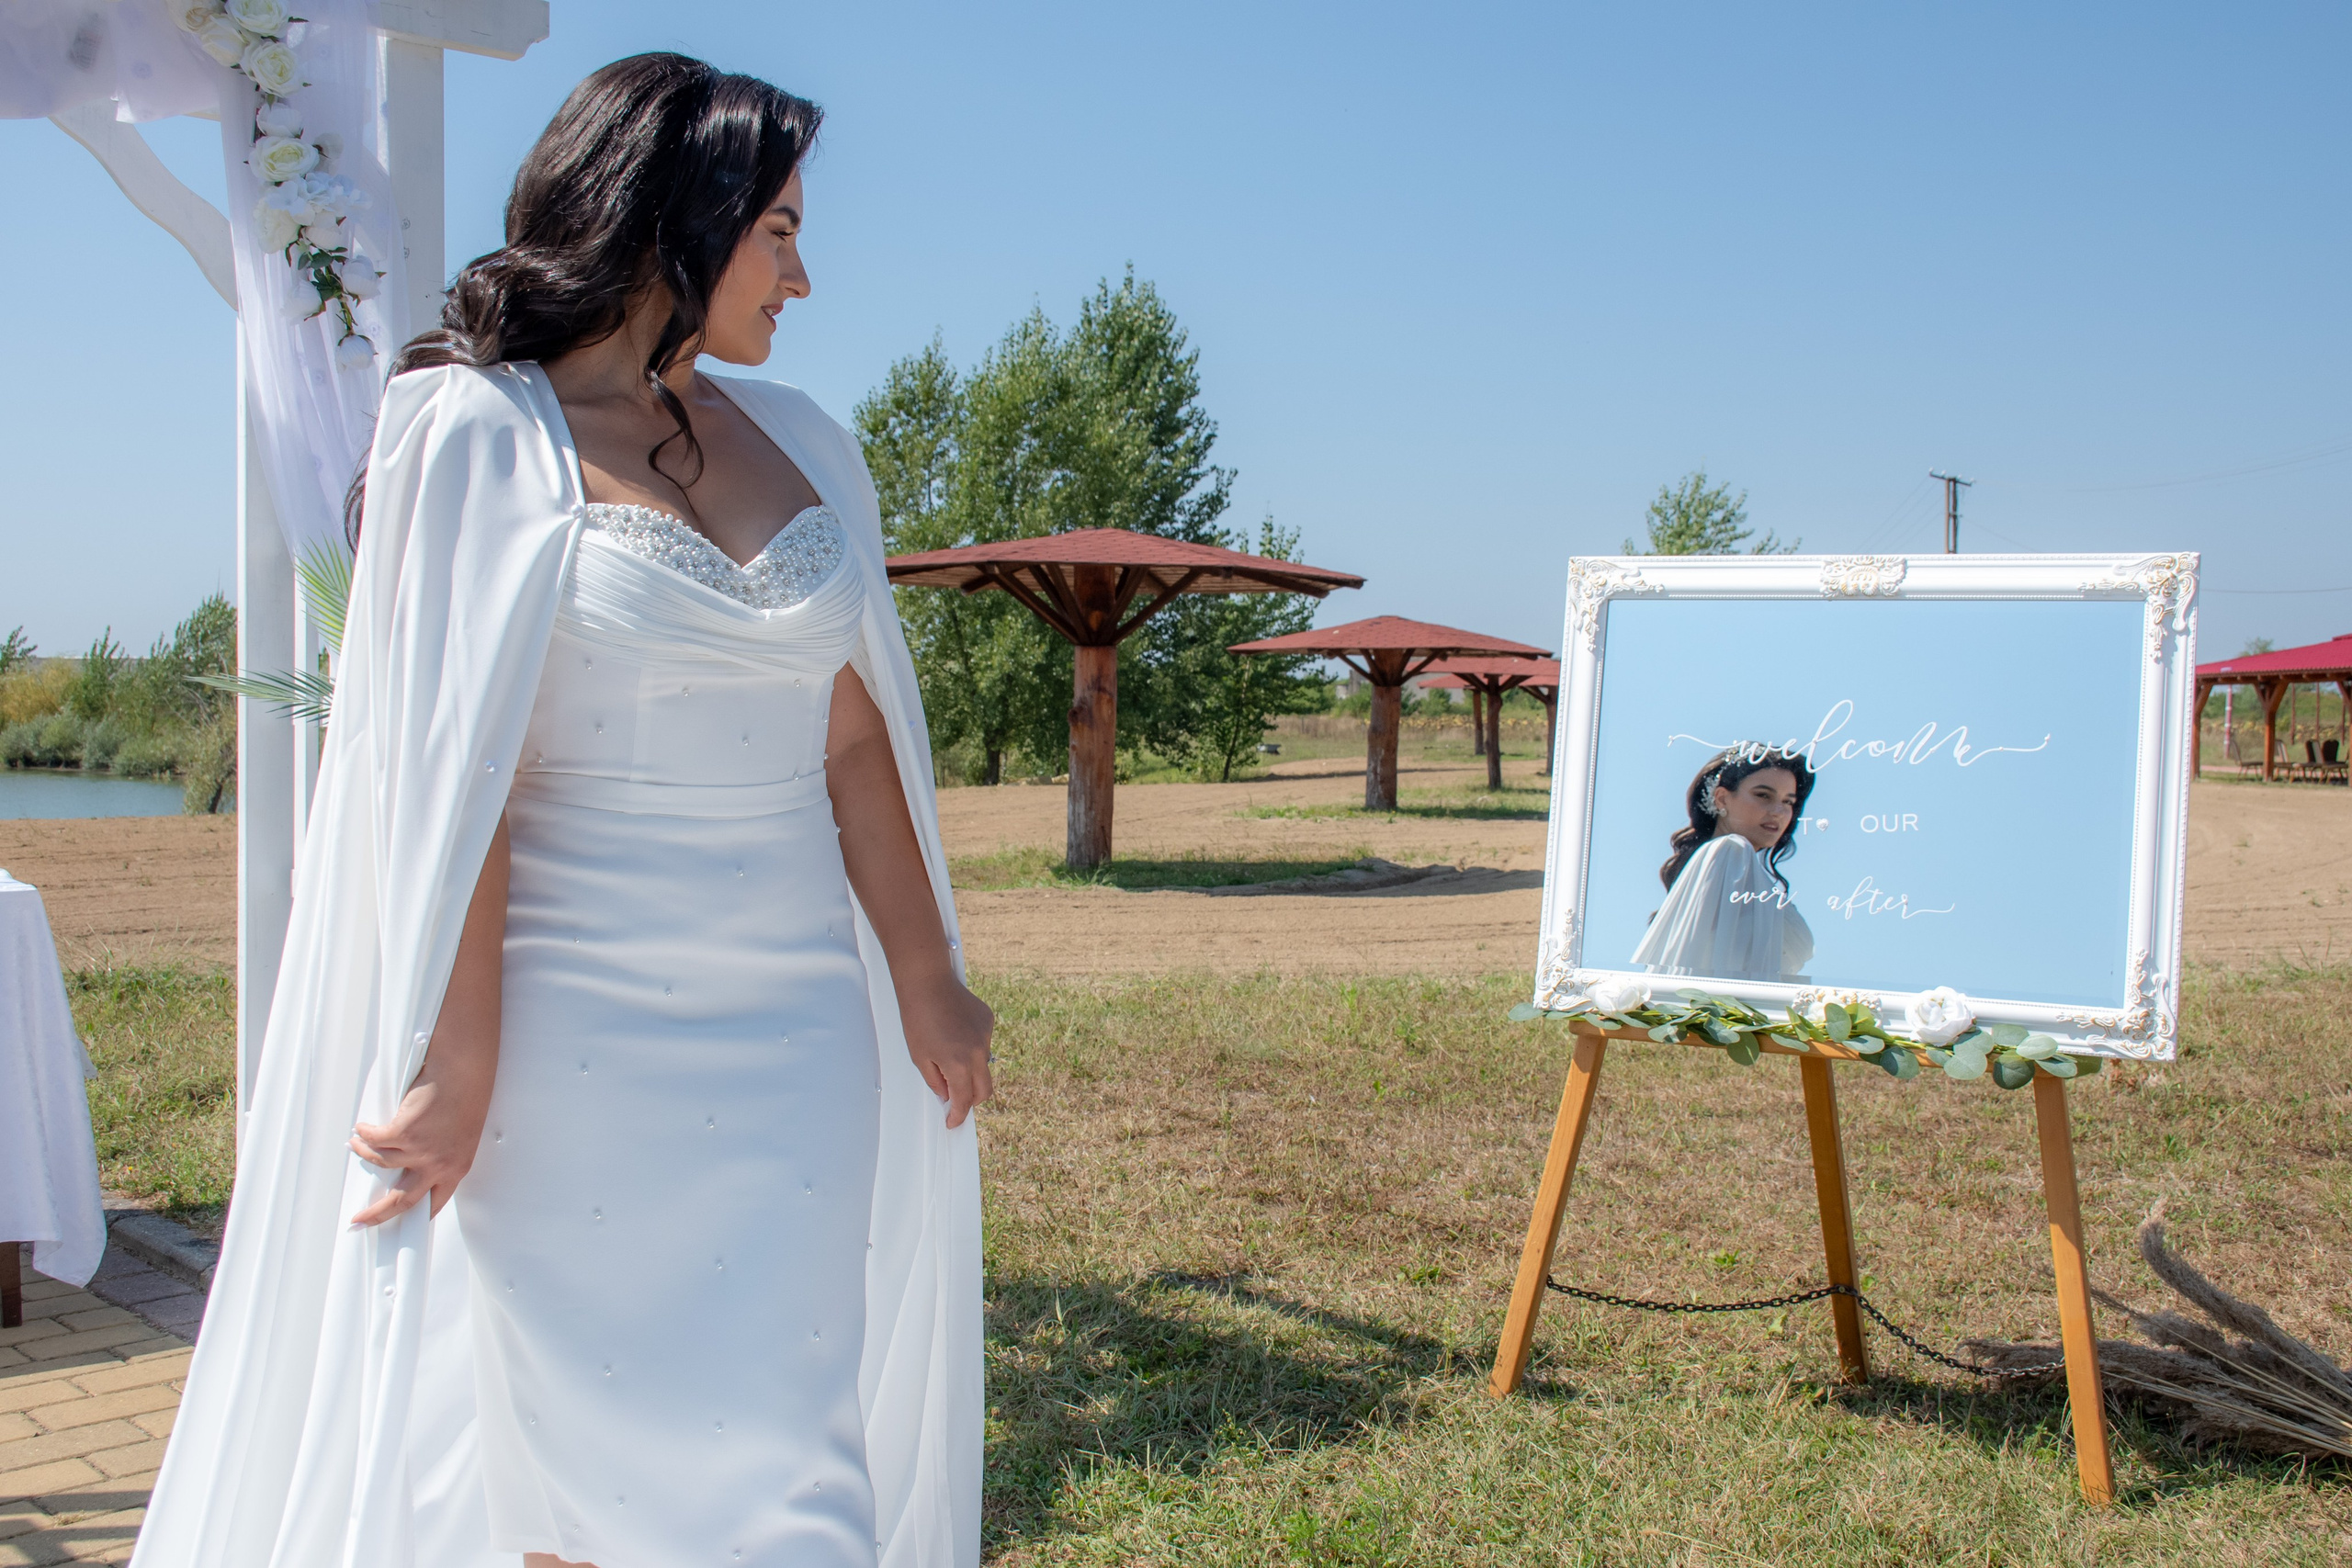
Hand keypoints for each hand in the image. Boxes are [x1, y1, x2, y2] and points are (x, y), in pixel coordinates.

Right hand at [348, 1050, 494, 1226]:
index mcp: (456, 1169)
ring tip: (356, 1143)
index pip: (433, 1203)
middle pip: (402, 1201)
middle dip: (376, 1214)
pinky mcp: (404, 1133)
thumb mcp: (460, 1136)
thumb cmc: (465, 1097)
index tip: (396, 1224)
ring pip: (381, 1162)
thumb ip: (440, 1155)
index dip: (413, 1215)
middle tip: (357, 1222)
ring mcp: (420, 1151)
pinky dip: (364, 1133)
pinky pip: (375, 1139)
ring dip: (364, 1153)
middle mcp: (438, 1166)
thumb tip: (409, 1166)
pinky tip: (361, 1128)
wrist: (464, 1071)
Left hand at [899, 974, 994, 1128]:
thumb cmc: (918, 1018)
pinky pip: (983, 1043)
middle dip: (972, 1101)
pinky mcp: (988, 1021)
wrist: (927, 983)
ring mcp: (986, 1035)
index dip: (958, 1115)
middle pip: (984, 1090)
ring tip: (948, 1054)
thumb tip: (947, 1095)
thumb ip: (936, 1081)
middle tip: (957, 1101)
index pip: (964, 1101)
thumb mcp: (919, 1057)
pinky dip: (972, 1047)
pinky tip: (955, 1034)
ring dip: (971, 1070)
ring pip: (984, 1065)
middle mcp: (978, 1053)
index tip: (953, 1122)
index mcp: (959, 1064)